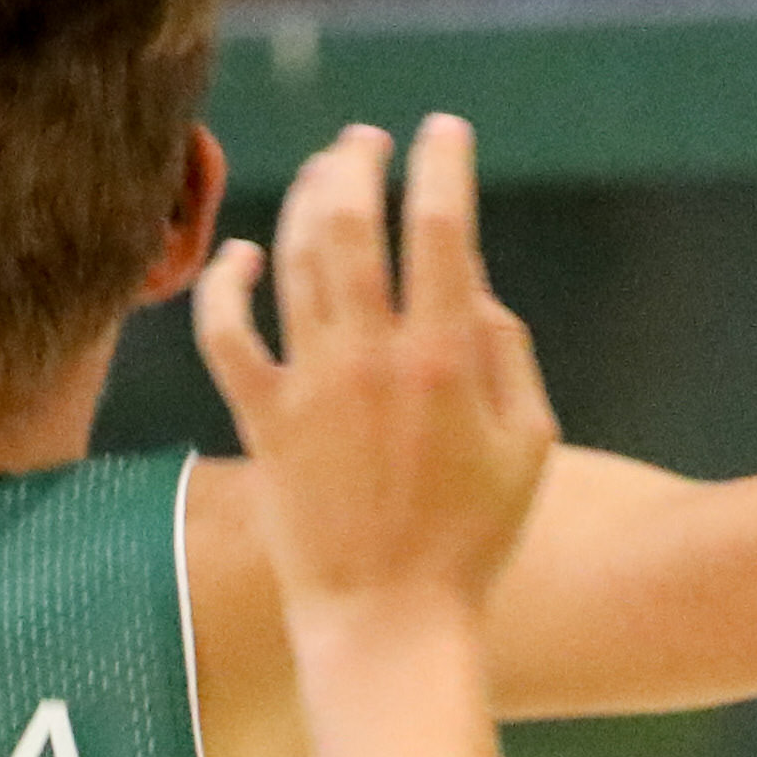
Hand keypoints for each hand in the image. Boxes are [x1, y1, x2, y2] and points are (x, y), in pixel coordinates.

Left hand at [195, 118, 559, 619]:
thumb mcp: (528, 445)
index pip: (440, 228)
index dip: (441, 165)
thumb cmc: (472, 544)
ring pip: (293, 258)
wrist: (388, 623)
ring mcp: (309, 386)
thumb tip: (469, 284)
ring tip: (323, 173)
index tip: (442, 133)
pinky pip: (227, 334)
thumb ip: (506, 352)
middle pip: (352, 222)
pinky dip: (229, 284)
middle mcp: (371, 358)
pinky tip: (244, 255)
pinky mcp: (263, 420)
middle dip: (358, 163)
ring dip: (305, 199)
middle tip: (366, 141)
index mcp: (446, 359)